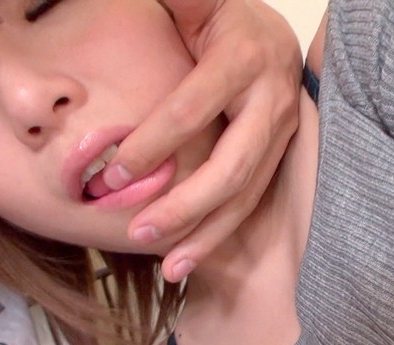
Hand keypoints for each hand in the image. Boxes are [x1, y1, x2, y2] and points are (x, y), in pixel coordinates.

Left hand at [101, 0, 301, 281]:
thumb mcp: (198, 0)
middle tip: (138, 232)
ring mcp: (282, 132)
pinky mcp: (280, 154)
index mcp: (242, 60)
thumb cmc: (223, 18)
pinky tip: (192, 256)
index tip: (112, 175)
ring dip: (207, 234)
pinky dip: (222, 232)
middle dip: (185, 206)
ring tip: (169, 268)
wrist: (275, 34)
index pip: (191, 110)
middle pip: (231, 167)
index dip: (152, 145)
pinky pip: (253, 200)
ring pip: (247, 194)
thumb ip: (174, 0)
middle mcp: (271, 100)